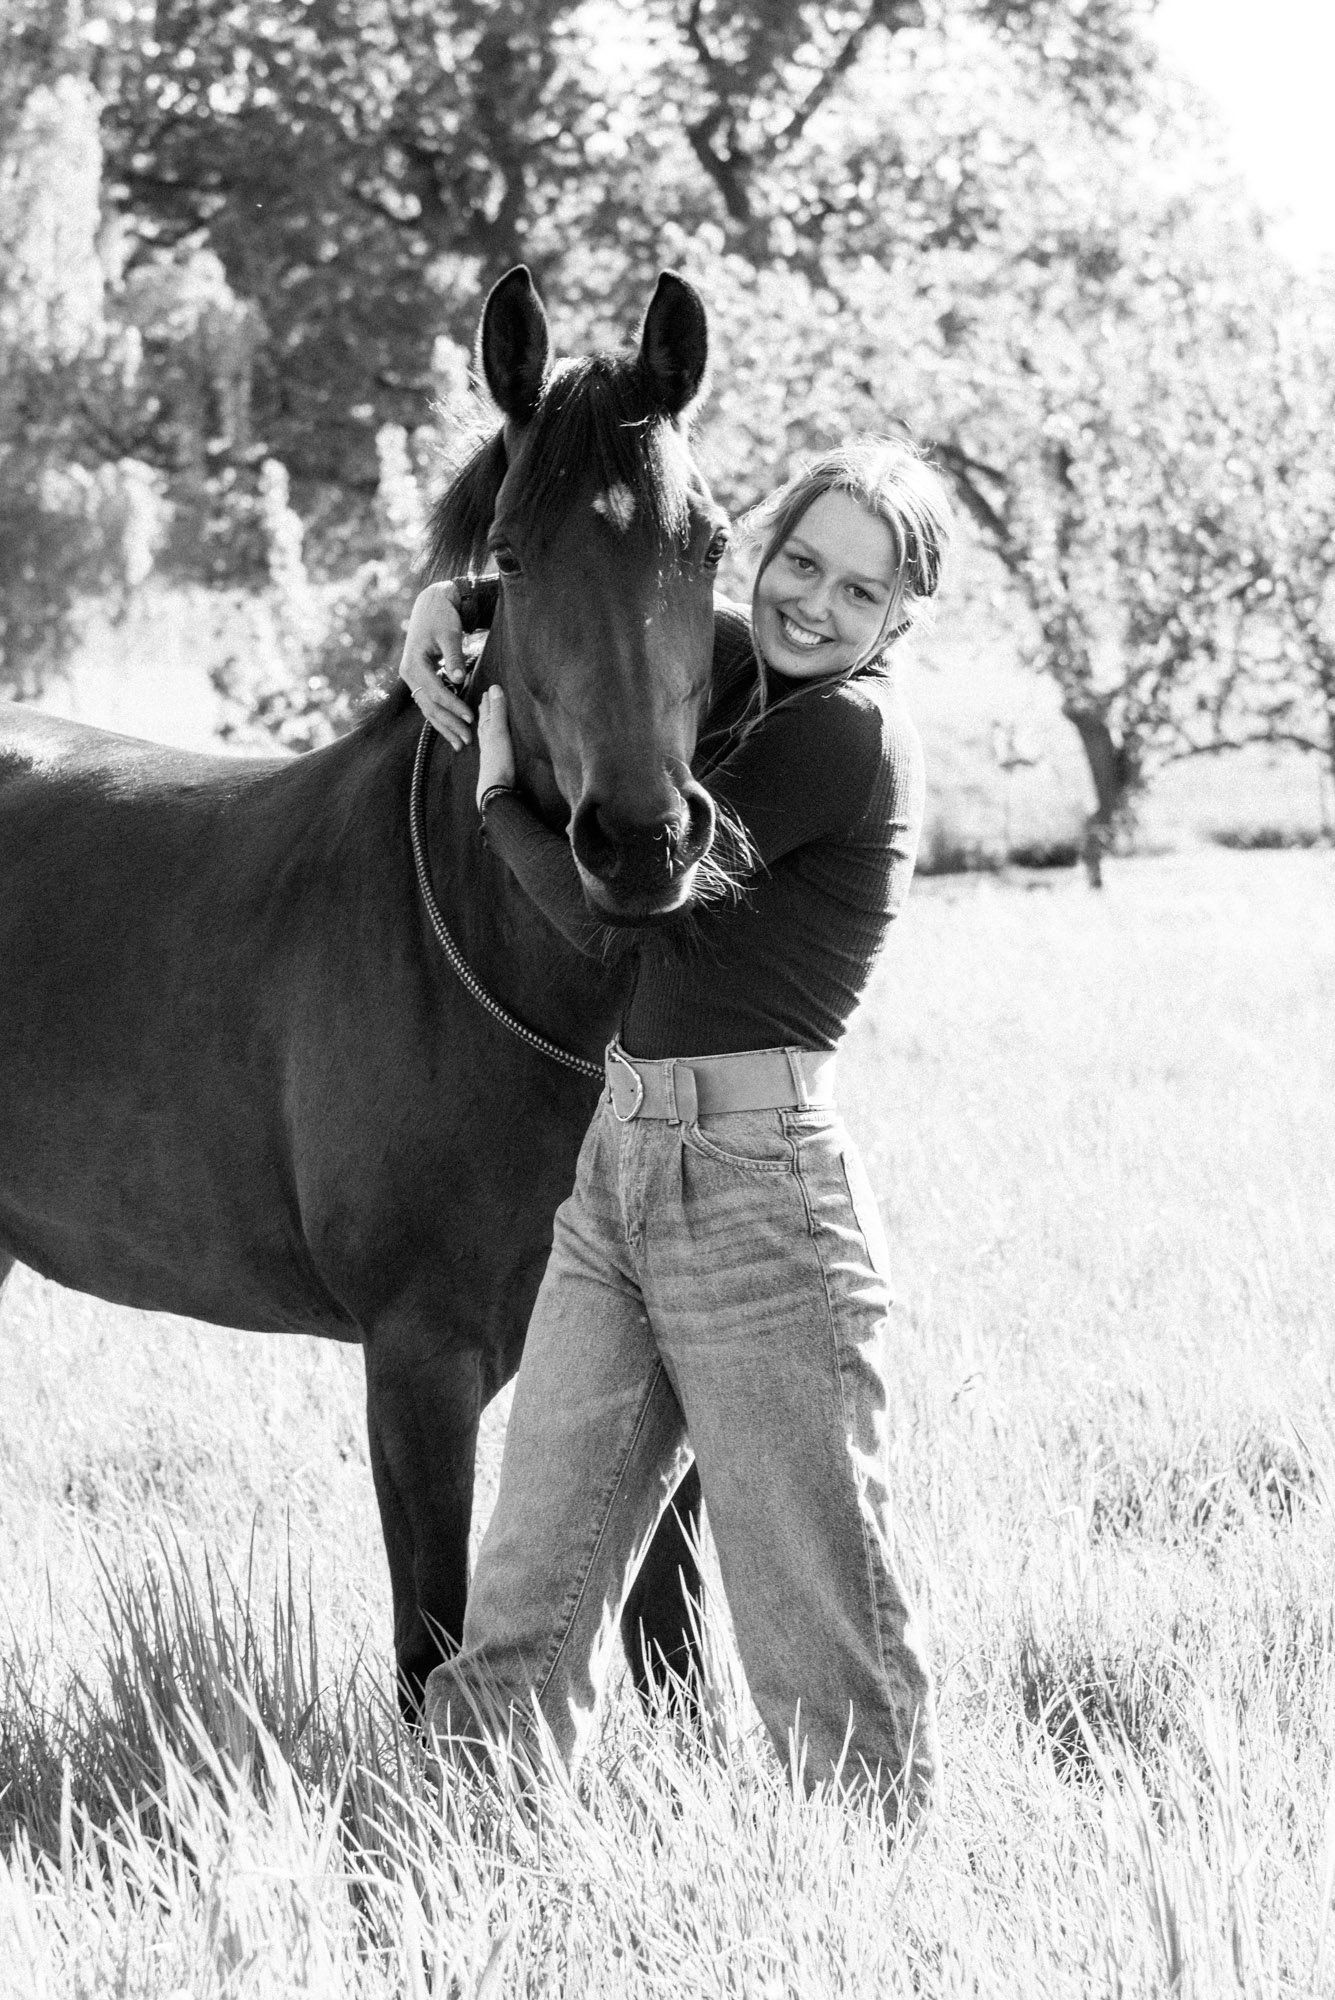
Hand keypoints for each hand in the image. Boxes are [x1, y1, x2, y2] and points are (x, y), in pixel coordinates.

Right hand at [398, 582, 474, 750]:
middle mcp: (409, 674)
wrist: (431, 604)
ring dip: (445, 726)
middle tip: (467, 740)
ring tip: (460, 743)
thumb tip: (460, 680)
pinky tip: (452, 730)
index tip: (471, 718)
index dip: (454, 706)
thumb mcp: (449, 634)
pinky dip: (441, 716)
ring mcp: (412, 679)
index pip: (436, 692)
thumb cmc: (441, 616)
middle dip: (449, 724)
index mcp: (413, 664)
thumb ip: (454, 657)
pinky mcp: (420, 679)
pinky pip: (430, 702)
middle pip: (430, 706)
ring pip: (428, 708)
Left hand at [475, 685, 516, 809]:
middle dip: (484, 711)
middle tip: (484, 700)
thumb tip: (494, 687)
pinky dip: (491, 740)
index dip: (487, 701)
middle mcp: (485, 742)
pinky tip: (493, 744)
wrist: (495, 791)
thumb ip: (497, 711)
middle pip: (483, 722)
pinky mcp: (495, 765)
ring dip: (487, 725)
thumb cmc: (497, 760)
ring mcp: (489, 754)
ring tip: (487, 718)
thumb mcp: (498, 732)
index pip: (485, 712)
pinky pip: (491, 746)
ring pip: (486, 734)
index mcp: (486, 732)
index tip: (487, 691)